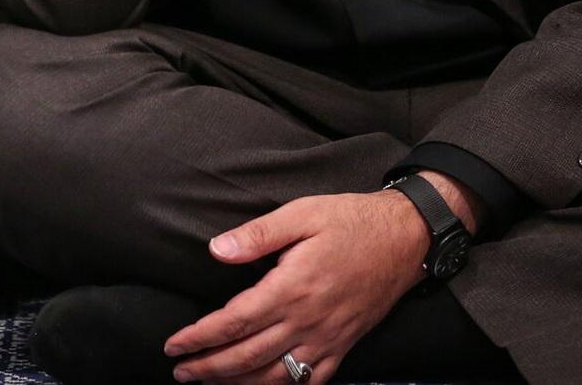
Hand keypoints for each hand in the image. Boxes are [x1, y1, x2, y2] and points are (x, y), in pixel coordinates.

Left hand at [163, 173, 478, 384]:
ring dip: (240, 383)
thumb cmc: (351, 221)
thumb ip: (257, 234)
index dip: (201, 337)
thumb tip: (216, 250)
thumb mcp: (301, 214)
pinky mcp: (345, 344)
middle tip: (180, 371)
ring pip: (278, 375)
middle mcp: (309, 320)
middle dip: (210, 367)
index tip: (174, 344)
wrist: (406, 238)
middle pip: (249, 355)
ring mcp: (329, 337)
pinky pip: (314, 379)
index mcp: (292, 288)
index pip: (235, 322)